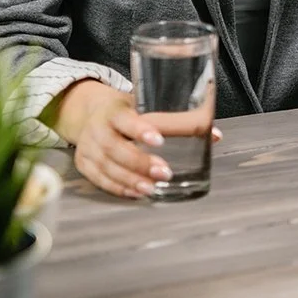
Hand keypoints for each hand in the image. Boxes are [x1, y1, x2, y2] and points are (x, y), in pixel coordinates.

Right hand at [51, 79, 222, 199]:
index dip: (141, 130)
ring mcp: (88, 148)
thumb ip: (177, 119)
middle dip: (140, 163)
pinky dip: (118, 188)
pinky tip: (136, 193)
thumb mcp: (146, 104)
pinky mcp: (83, 164)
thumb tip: (215, 135)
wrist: (87, 111)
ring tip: (152, 188)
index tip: (159, 140)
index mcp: (114, 111)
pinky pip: (100, 179)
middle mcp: (98, 129)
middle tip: (165, 173)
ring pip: (107, 167)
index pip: (125, 120)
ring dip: (131, 180)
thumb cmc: (126, 109)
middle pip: (115, 148)